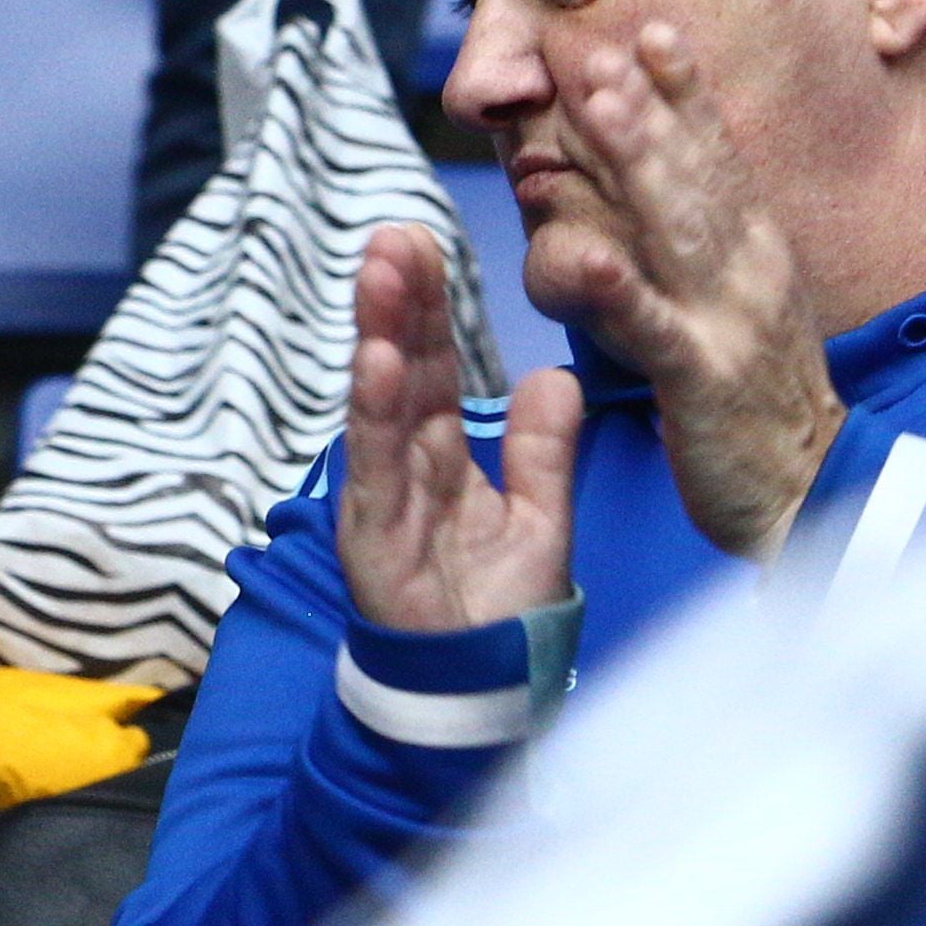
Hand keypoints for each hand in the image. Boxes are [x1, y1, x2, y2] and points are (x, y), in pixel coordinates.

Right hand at [335, 224, 588, 631]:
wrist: (483, 691)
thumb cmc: (500, 611)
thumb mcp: (540, 522)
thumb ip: (543, 452)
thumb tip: (552, 377)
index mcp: (445, 452)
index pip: (436, 364)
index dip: (430, 307)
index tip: (424, 242)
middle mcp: (408, 460)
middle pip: (403, 366)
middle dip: (398, 300)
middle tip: (395, 234)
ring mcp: (385, 491)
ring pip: (382, 399)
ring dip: (380, 332)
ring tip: (383, 272)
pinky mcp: (373, 529)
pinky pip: (376, 460)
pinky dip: (374, 410)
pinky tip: (378, 359)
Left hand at [518, 17, 845, 559]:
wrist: (814, 493)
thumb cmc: (752, 391)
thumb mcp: (726, 297)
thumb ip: (684, 233)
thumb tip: (644, 164)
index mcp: (754, 251)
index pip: (718, 160)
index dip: (686, 95)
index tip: (650, 28)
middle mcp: (748, 272)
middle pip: (693, 178)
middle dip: (649, 107)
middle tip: (602, 45)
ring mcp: (729, 321)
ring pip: (675, 230)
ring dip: (639, 161)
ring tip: (600, 102)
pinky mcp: (702, 378)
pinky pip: (655, 327)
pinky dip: (619, 290)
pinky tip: (582, 256)